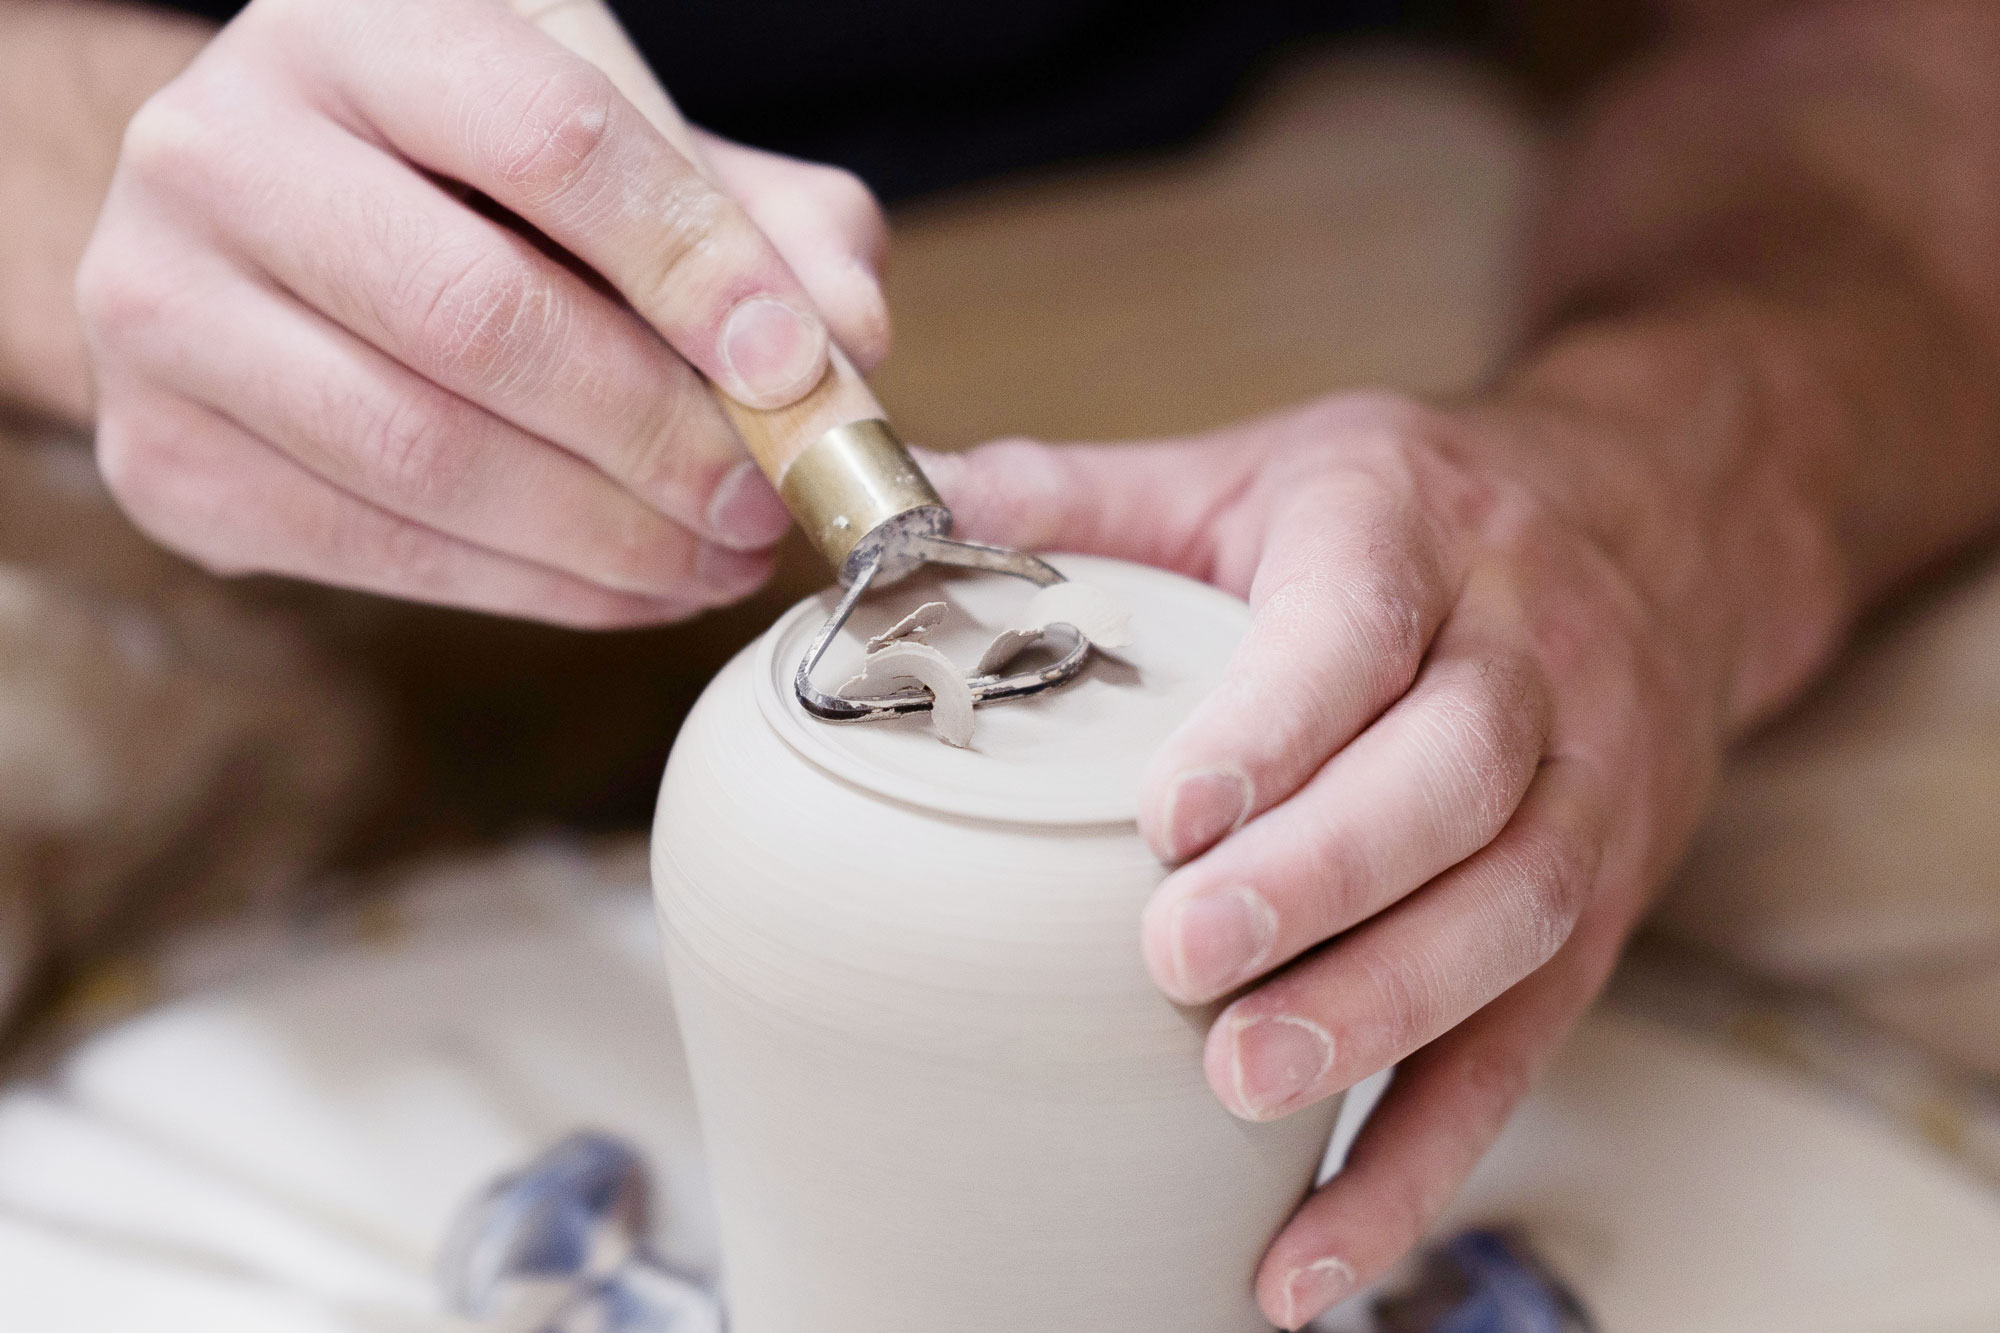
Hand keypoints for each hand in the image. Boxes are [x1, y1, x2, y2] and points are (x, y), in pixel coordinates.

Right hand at [77, 0, 887, 624]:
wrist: (261, 239)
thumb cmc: (479, 188)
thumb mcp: (631, 152)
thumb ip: (765, 227)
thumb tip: (852, 347)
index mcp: (361, 27)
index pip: (550, 136)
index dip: (698, 266)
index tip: (802, 372)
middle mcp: (224, 145)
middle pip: (481, 315)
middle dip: (661, 434)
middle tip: (770, 500)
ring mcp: (164, 304)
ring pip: (425, 453)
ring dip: (612, 536)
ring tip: (723, 556)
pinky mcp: (162, 454)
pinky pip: (381, 549)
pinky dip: (539, 589)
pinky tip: (634, 586)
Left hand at [929, 391, 1729, 1326]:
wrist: (1660, 527)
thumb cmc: (1415, 512)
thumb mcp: (1257, 472)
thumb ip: (1084, 497)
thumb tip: (901, 513)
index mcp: (1414, 532)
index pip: (1360, 625)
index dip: (1278, 722)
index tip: (1170, 816)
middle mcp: (1526, 658)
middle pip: (1454, 777)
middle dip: (1324, 880)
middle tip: (1185, 961)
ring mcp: (1587, 788)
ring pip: (1516, 909)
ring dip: (1387, 1013)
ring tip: (1249, 1084)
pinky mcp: (1601, 910)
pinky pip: (1527, 1043)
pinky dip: (1426, 1160)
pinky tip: (1316, 1252)